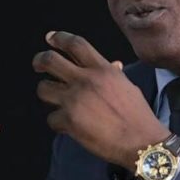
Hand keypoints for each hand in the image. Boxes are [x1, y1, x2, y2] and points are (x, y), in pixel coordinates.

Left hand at [32, 31, 169, 170]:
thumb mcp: (128, 87)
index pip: (76, 44)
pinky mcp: (68, 120)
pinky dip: (57, 122)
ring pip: (43, 88)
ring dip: (46, 92)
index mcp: (102, 69)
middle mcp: (85, 80)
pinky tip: (67, 126)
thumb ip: (113, 74)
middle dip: (40, 60)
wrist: (141, 141)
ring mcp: (74, 100)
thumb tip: (113, 64)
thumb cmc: (138, 115)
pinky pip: (51, 118)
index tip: (50, 38)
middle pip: (51, 60)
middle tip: (38, 65)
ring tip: (53, 98)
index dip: (59, 38)